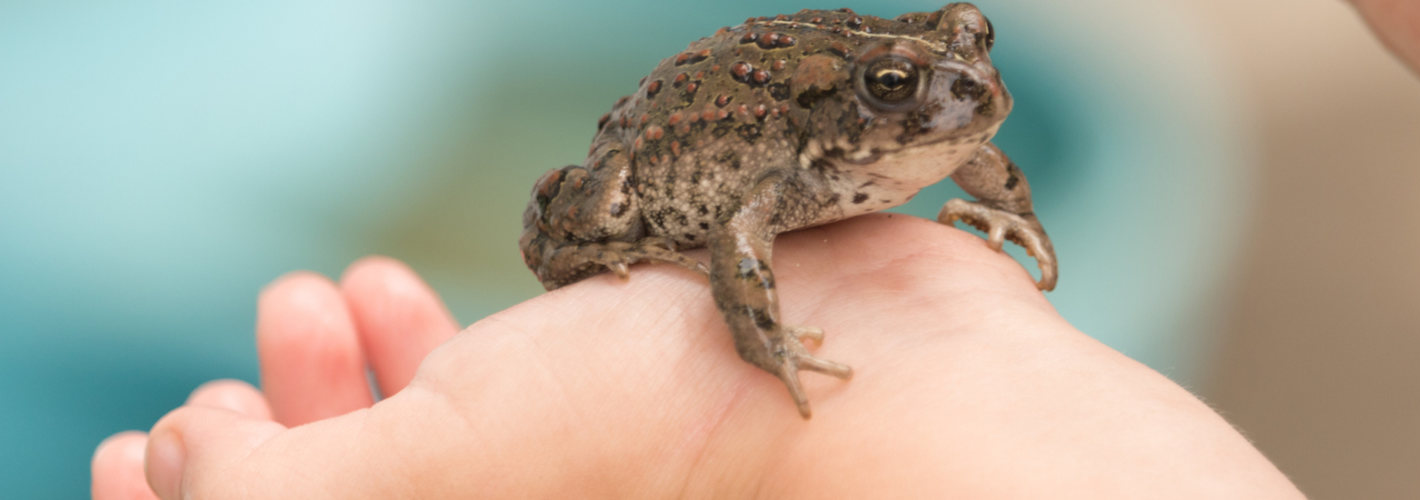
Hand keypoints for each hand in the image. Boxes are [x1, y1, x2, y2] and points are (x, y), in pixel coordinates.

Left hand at [93, 215, 1299, 497]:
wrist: (894, 379)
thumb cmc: (682, 439)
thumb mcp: (449, 468)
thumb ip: (289, 484)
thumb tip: (178, 469)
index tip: (137, 453)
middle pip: (355, 497)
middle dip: (268, 439)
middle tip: (213, 383)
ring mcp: (567, 475)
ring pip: (411, 437)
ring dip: (336, 377)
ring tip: (314, 303)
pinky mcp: (611, 401)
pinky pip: (481, 379)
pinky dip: (415, 340)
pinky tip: (386, 290)